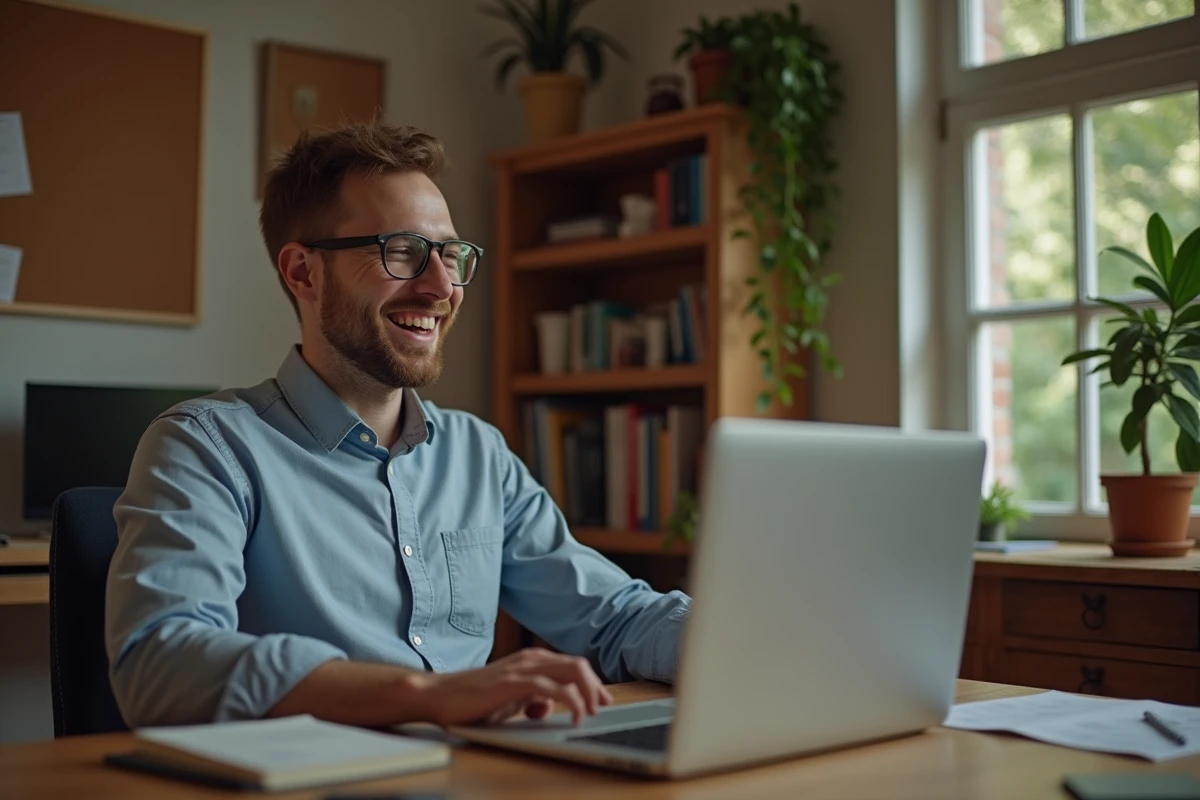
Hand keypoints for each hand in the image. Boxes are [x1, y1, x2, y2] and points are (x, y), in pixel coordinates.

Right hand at [411, 648, 613, 726]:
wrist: (441, 695)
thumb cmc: (474, 698)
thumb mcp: (511, 700)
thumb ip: (531, 700)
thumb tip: (547, 709)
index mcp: (533, 661)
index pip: (573, 665)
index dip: (593, 683)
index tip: (603, 701)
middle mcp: (531, 659)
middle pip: (578, 665)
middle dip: (596, 687)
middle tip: (602, 708)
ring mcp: (522, 669)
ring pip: (571, 671)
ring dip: (588, 693)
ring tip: (591, 713)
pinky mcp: (513, 683)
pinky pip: (552, 688)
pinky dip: (570, 701)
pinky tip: (574, 716)